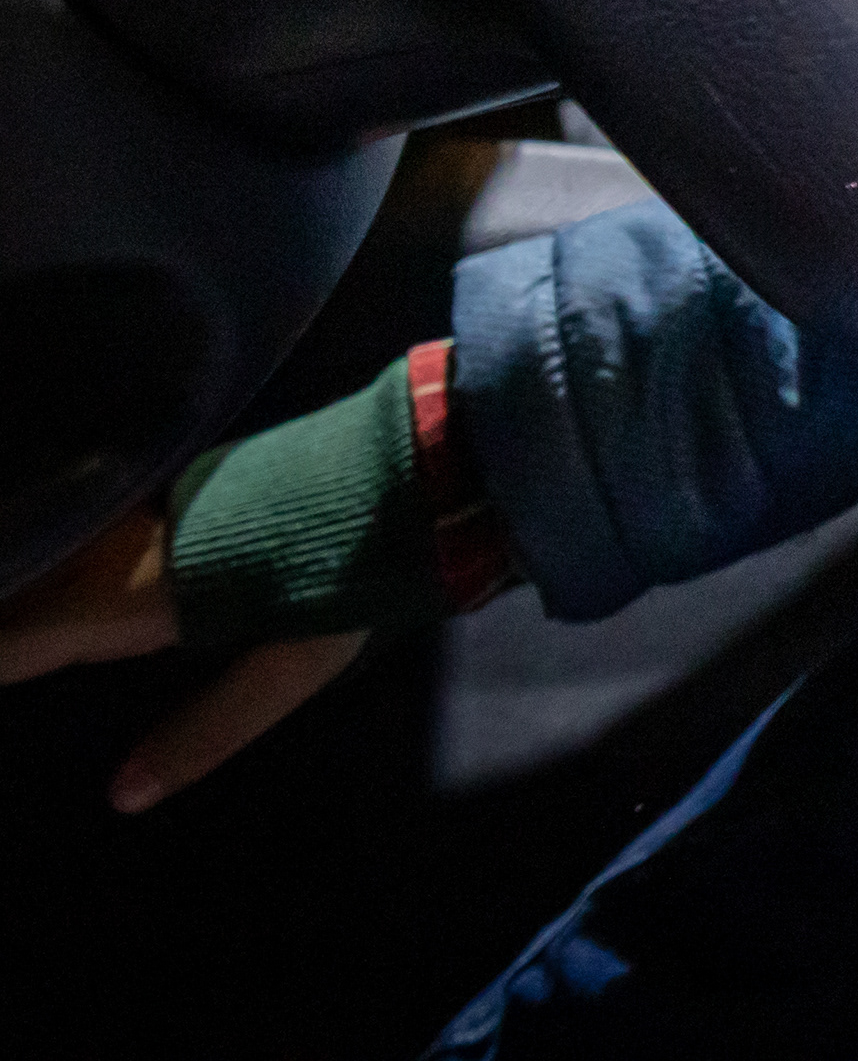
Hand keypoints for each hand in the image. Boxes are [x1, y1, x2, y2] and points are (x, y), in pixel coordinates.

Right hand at [0, 508, 366, 811]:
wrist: (416, 463)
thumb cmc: (358, 575)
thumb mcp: (291, 670)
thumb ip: (206, 731)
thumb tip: (124, 794)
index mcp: (141, 591)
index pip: (18, 636)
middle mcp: (128, 540)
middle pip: (22, 585)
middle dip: (4, 624)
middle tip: (4, 663)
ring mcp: (150, 504)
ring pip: (54, 550)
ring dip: (23, 585)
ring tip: (13, 635)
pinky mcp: (176, 485)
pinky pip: (87, 527)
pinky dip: (52, 558)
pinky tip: (48, 578)